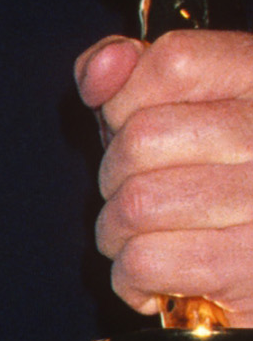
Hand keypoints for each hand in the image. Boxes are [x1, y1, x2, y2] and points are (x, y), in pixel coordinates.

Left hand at [77, 31, 252, 321]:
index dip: (125, 98)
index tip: (126, 126)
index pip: (175, 61)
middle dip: (114, 176)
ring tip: (144, 240)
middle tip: (137, 196)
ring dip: (117, 232)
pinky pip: (145, 261)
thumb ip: (137, 76)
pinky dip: (131, 278)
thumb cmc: (221, 190)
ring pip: (135, 205)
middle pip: (142, 139)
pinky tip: (157, 279)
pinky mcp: (250, 268)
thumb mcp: (184, 114)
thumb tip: (102, 68)